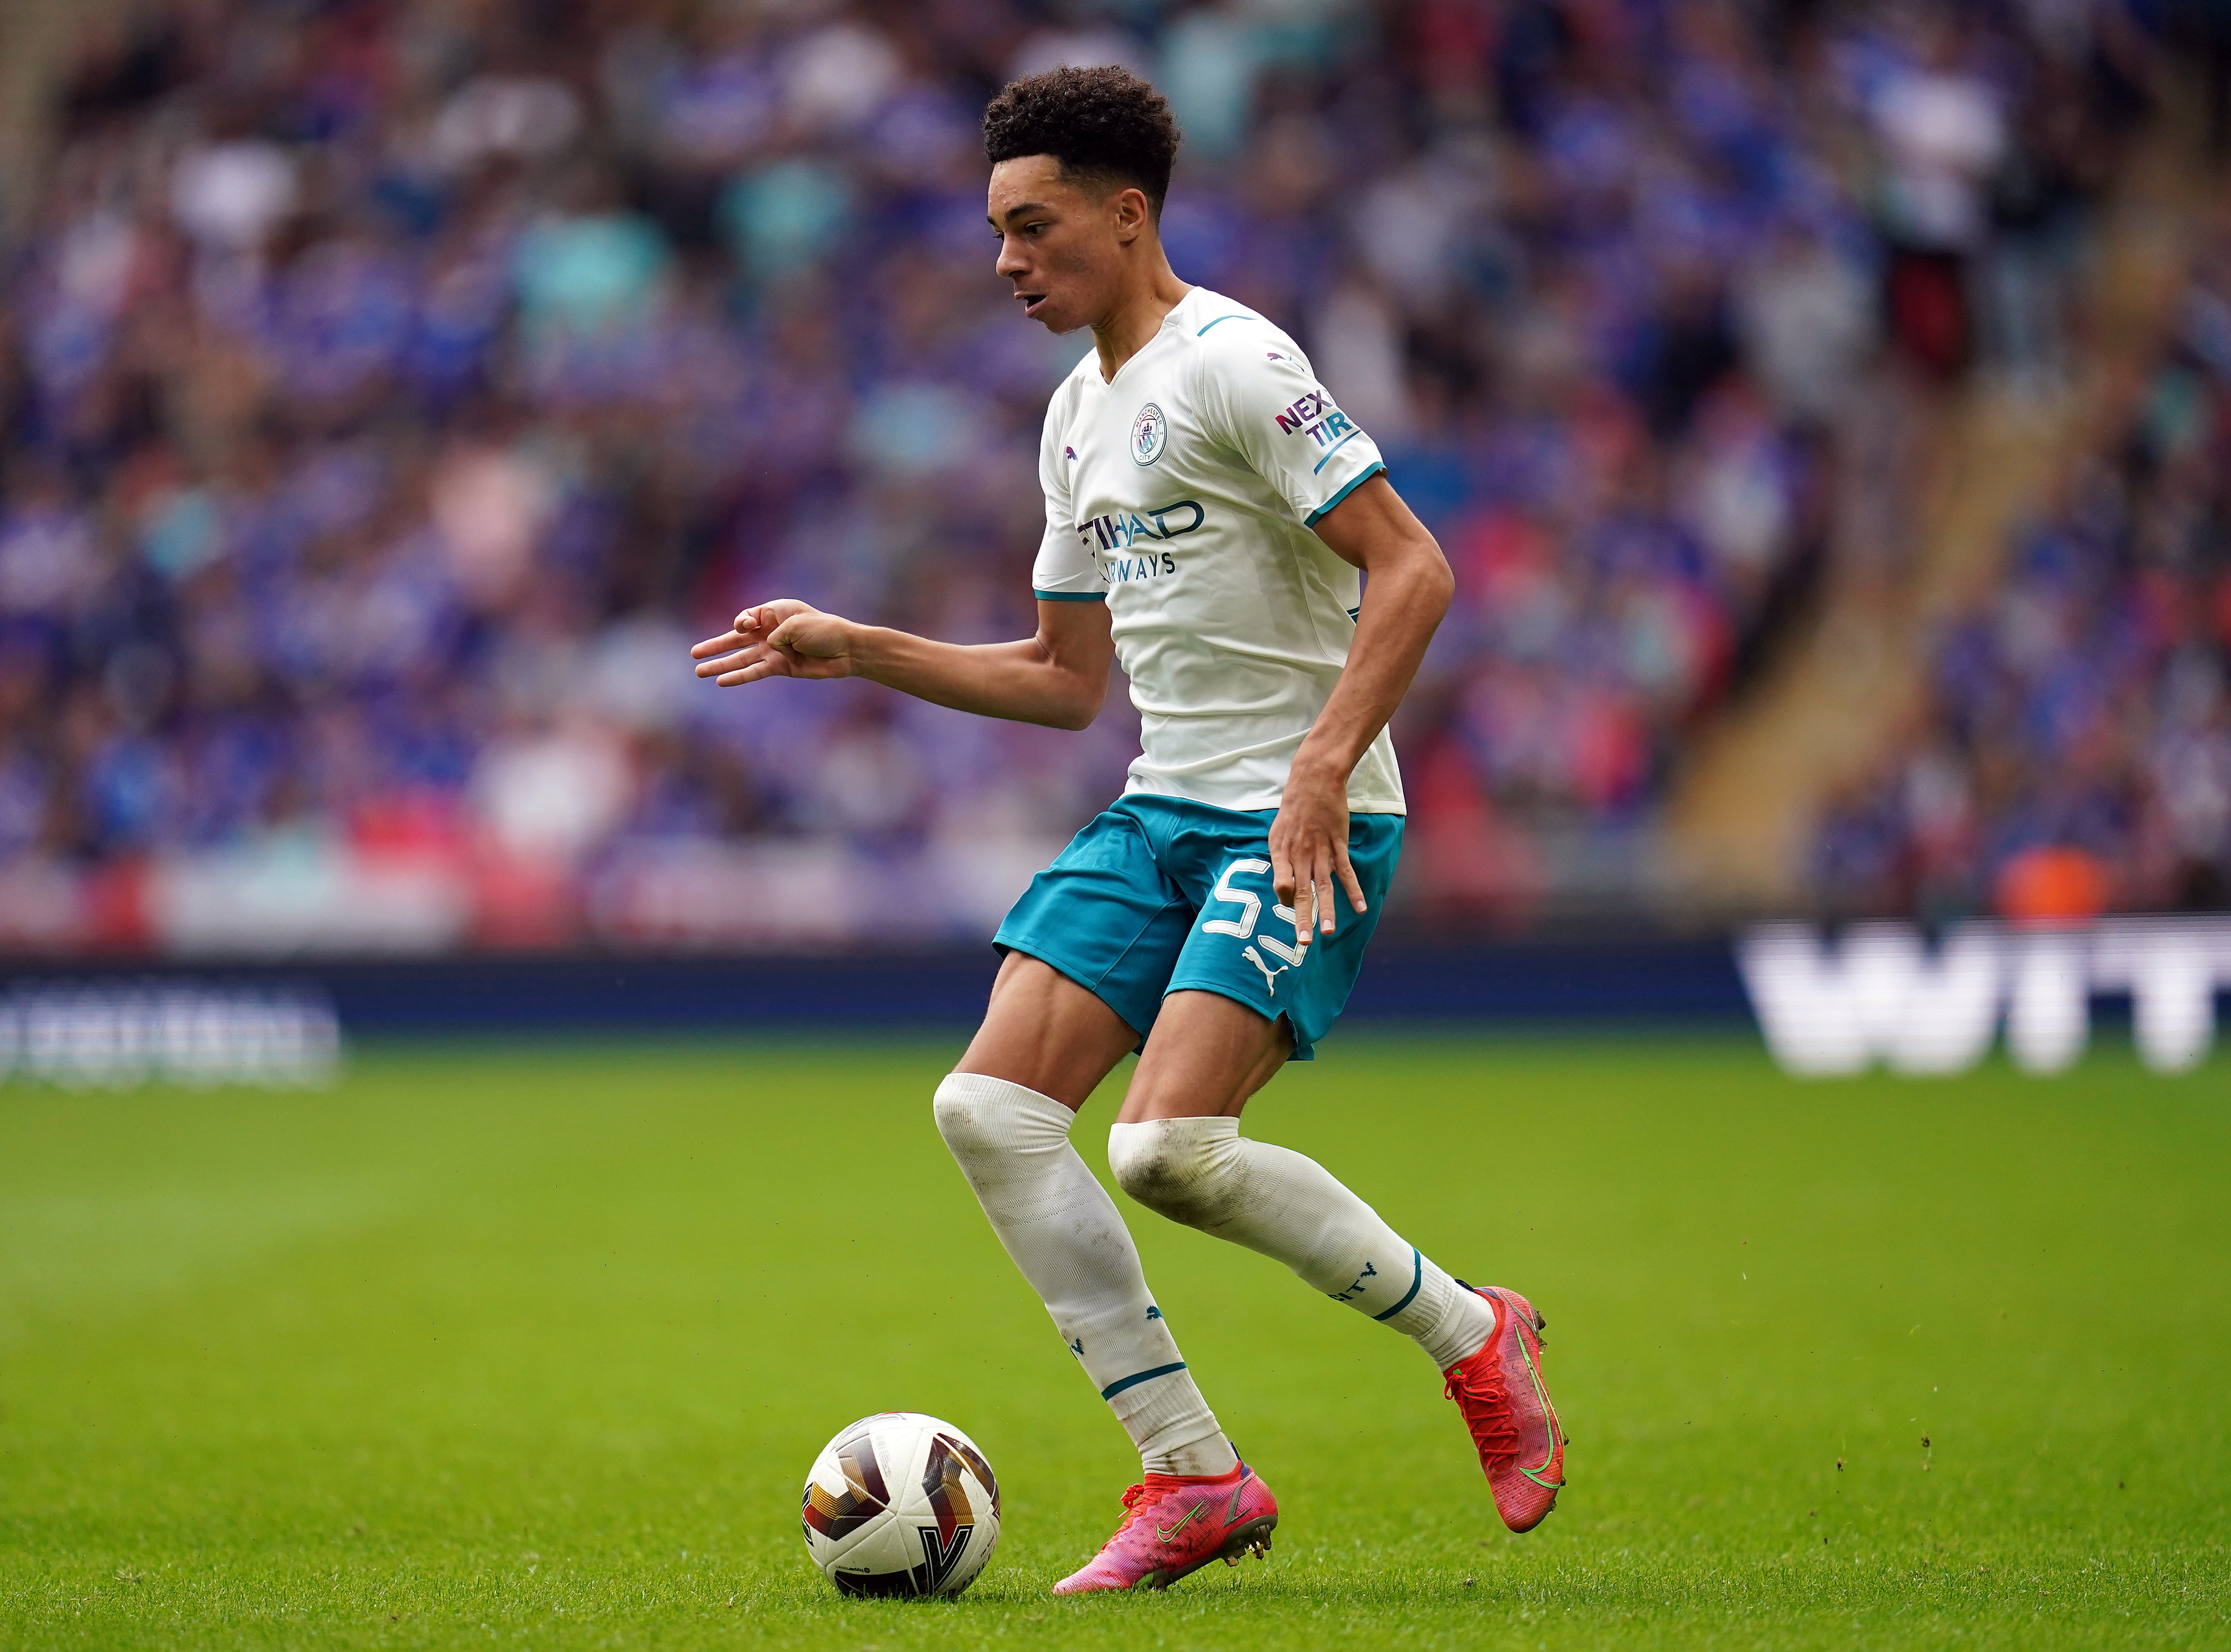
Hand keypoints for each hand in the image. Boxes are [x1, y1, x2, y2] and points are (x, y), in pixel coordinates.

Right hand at [690, 600, 858, 684]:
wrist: (847, 650)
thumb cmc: (825, 629)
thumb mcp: (797, 623)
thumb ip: (775, 635)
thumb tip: (766, 649)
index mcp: (774, 612)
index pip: (747, 617)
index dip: (741, 622)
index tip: (746, 626)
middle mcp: (770, 631)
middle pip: (737, 639)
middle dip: (715, 646)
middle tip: (693, 653)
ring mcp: (774, 651)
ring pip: (741, 658)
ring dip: (721, 665)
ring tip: (699, 671)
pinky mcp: (780, 667)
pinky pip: (755, 672)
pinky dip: (739, 676)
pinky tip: (722, 681)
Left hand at [1267, 759, 1367, 956]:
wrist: (1313, 782)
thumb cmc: (1293, 810)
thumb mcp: (1276, 833)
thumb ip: (1281, 861)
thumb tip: (1282, 889)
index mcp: (1281, 853)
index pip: (1280, 885)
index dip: (1283, 899)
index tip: (1288, 906)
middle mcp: (1300, 855)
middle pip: (1300, 892)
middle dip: (1302, 918)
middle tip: (1304, 942)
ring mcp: (1320, 851)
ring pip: (1323, 886)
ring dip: (1327, 910)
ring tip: (1328, 932)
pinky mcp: (1338, 845)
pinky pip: (1346, 872)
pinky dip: (1353, 890)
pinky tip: (1360, 908)